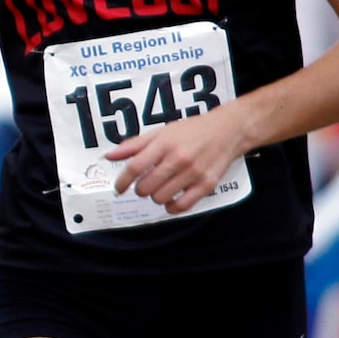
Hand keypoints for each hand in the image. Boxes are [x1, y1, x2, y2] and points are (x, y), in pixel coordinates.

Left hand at [108, 103, 247, 212]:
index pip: (135, 167)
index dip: (122, 181)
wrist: (229, 130)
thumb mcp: (162, 131)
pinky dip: (172, 207)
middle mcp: (179, 159)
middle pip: (146, 187)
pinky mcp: (207, 185)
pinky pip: (182, 206)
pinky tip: (171, 199)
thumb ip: (134, 145)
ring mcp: (194, 173)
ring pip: (161, 198)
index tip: (119, 188)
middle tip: (145, 184)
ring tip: (160, 188)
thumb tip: (109, 156)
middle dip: (140, 189)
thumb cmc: (192, 130)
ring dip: (155, 197)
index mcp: (165, 144)